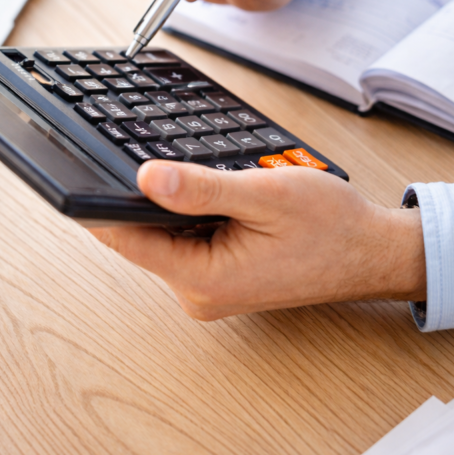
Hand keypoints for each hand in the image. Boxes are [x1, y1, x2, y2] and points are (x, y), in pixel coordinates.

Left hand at [88, 161, 425, 320]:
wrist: (372, 253)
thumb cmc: (332, 228)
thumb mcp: (264, 195)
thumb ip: (200, 189)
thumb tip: (145, 178)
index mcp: (204, 278)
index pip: (126, 239)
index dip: (100, 204)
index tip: (81, 168)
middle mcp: (198, 292)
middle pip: (144, 234)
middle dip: (153, 194)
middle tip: (184, 162)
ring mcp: (208, 288)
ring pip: (167, 234)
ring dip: (182, 202)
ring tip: (228, 183)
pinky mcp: (219, 278)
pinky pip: (189, 239)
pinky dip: (198, 213)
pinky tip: (230, 196)